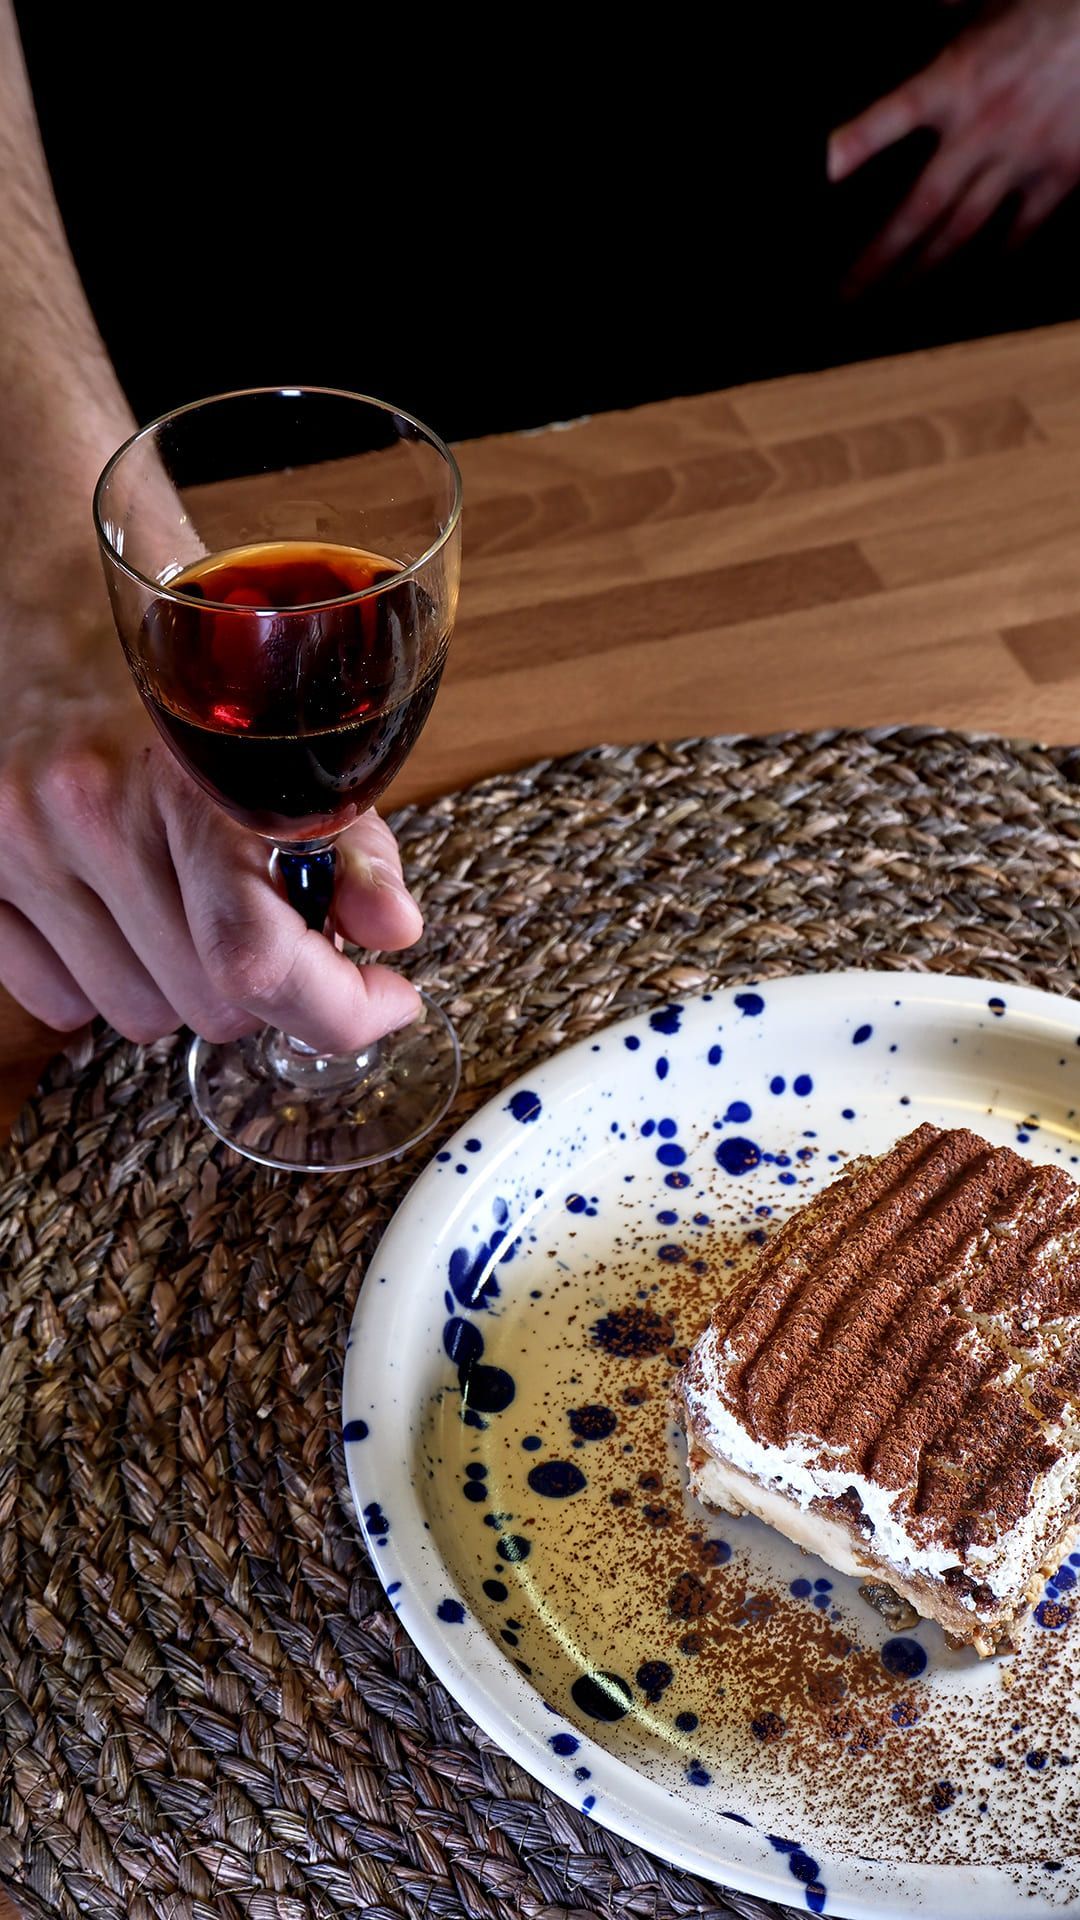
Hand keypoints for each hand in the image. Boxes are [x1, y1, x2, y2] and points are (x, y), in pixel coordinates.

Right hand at [0, 586, 423, 1052]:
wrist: (38, 577)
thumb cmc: (172, 646)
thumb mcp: (284, 724)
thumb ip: (348, 835)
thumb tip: (393, 931)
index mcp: (187, 773)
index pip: (256, 956)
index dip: (340, 1011)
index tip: (384, 1001)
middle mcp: (92, 809)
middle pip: (210, 1003)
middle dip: (266, 982)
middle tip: (272, 916)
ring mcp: (20, 841)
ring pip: (137, 1015)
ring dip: (182, 983)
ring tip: (188, 898)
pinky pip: (56, 999)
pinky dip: (102, 979)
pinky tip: (120, 906)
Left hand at [828, 0, 1079, 287]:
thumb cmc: (1052, 5)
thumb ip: (944, 12)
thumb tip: (919, 11)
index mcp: (958, 79)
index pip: (893, 117)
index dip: (855, 144)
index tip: (821, 173)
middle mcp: (982, 128)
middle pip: (920, 210)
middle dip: (878, 258)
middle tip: (846, 296)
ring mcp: (1022, 158)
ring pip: (963, 231)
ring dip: (925, 270)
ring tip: (896, 298)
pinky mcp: (1062, 175)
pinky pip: (1022, 231)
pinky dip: (998, 258)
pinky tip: (976, 277)